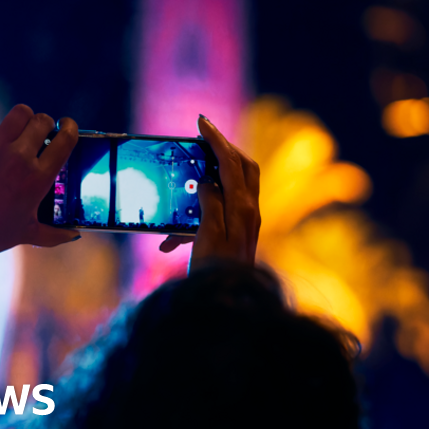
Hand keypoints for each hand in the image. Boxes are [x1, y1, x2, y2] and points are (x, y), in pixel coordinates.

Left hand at [0, 78, 80, 267]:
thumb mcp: (29, 235)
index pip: (66, 140)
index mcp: (39, 178)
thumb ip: (57, 234)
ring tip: (21, 124)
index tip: (68, 128)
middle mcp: (20, 157)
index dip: (70, 129)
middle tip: (42, 133)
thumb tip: (76, 234)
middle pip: (43, 121)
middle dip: (46, 124)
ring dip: (24, 116)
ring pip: (19, 113)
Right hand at [159, 115, 260, 265]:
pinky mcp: (242, 234)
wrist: (231, 306)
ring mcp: (249, 223)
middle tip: (204, 138)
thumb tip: (208, 182)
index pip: (231, 162)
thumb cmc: (216, 273)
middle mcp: (251, 212)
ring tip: (197, 169)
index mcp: (242, 208)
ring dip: (221, 170)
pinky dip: (211, 200)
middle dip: (225, 148)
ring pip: (240, 183)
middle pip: (244, 166)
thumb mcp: (207, 236)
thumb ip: (210, 204)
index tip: (201, 122)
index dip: (216, 139)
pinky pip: (229, 206)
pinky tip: (177, 232)